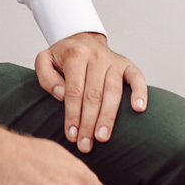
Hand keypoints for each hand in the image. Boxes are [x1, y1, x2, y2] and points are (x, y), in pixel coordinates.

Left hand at [35, 32, 147, 153]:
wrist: (83, 39)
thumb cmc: (64, 56)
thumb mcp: (45, 60)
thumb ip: (46, 77)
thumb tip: (61, 94)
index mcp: (75, 55)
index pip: (74, 91)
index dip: (73, 115)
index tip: (72, 135)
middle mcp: (96, 57)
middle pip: (93, 95)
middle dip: (89, 123)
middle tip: (86, 144)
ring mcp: (114, 60)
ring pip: (113, 92)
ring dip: (108, 117)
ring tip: (103, 137)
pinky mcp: (127, 65)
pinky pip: (137, 78)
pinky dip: (140, 92)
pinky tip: (138, 109)